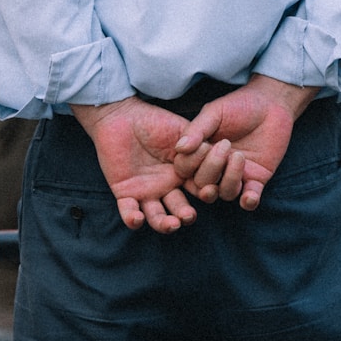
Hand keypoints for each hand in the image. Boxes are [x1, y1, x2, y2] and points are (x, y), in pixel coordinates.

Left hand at [72, 97, 202, 232]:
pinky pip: (128, 210)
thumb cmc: (155, 121)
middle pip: (179, 209)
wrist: (123, 115)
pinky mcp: (125, 192)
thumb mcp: (182, 131)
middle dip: (184, 215)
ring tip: (171, 224)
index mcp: (184, 174)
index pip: (199, 190)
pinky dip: (132, 218)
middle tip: (188, 217)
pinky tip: (138, 218)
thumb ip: (198, 143)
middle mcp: (167, 187)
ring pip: (157, 216)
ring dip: (164, 224)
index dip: (206, 194)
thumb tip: (217, 151)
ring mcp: (146, 191)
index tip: (209, 193)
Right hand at [175, 75, 318, 209]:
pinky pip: (249, 199)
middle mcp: (214, 169)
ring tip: (239, 156)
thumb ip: (197, 129)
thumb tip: (179, 148)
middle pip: (203, 184)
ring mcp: (235, 176)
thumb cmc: (238, 106)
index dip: (191, 163)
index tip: (204, 145)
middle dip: (212, 168)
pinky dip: (248, 201)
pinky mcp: (256, 180)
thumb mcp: (214, 113)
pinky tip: (249, 196)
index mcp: (199, 154)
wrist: (270, 104)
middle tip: (226, 145)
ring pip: (225, 193)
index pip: (185, 170)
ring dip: (230, 179)